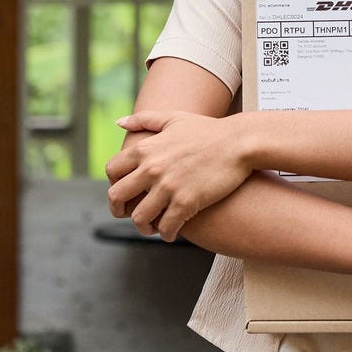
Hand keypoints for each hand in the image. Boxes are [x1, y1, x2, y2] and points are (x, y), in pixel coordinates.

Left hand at [105, 110, 253, 240]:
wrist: (239, 143)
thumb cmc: (209, 130)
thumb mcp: (173, 118)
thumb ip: (144, 119)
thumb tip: (119, 122)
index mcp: (145, 149)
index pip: (112, 171)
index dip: (114, 184)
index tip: (123, 193)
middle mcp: (152, 168)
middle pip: (118, 197)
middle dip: (119, 210)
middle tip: (129, 216)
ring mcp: (168, 187)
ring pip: (140, 217)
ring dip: (143, 226)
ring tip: (152, 227)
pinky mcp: (187, 202)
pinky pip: (166, 227)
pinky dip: (166, 234)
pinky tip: (171, 233)